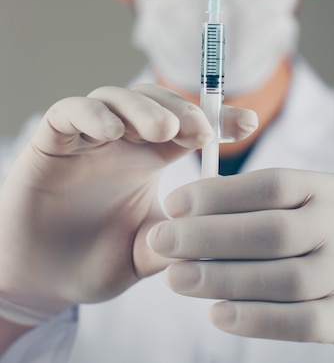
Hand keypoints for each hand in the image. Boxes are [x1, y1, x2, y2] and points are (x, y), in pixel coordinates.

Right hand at [0, 85, 256, 324]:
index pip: (188, 126)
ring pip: (116, 98)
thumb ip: (174, 241)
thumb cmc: (95, 261)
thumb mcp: (145, 254)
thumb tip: (216, 233)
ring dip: (143, 108)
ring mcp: (87, 137)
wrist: (40, 280)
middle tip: (201, 130)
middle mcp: (122, 140)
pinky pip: (70, 112)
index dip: (219, 119)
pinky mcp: (51, 141)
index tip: (248, 124)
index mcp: (150, 158)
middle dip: (181, 110)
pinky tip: (112, 134)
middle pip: (155, 102)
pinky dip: (92, 115)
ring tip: (163, 131)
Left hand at [148, 168, 333, 361]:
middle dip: (208, 235)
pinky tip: (218, 315)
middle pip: (272, 229)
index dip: (219, 193)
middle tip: (163, 241)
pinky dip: (256, 319)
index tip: (174, 202)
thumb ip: (274, 207)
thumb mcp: (323, 211)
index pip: (273, 184)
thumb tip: (197, 210)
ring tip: (177, 280)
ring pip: (282, 276)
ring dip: (222, 279)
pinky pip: (302, 320)